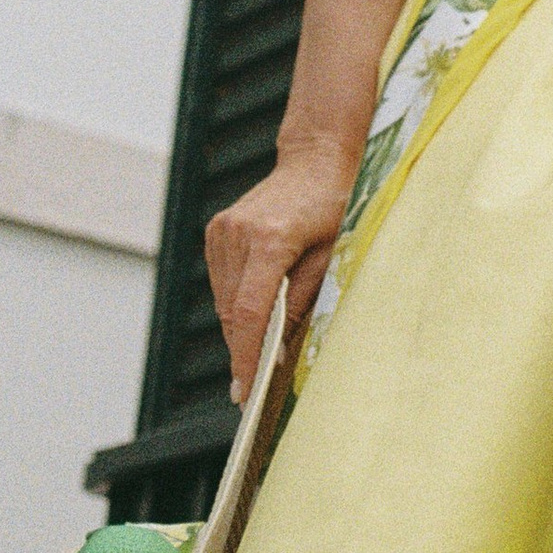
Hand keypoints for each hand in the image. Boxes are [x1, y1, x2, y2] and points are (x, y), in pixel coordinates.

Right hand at [205, 139, 357, 402]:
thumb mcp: (332, 255)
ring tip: (262, 348)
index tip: (245, 392)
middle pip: (233, 312)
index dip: (246, 357)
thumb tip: (277, 351)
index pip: (250, 312)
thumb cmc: (335, 205)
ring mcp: (222, 231)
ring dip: (241, 327)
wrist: (316, 159)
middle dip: (245, 349)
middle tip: (257, 384)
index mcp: (270, 239)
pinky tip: (259, 307)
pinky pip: (222, 283)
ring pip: (224, 301)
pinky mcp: (216, 231)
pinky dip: (237, 302)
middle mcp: (238, 234)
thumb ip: (302, 301)